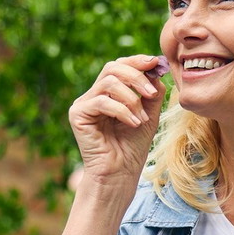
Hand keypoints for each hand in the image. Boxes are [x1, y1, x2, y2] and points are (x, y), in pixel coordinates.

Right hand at [67, 55, 166, 189]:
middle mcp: (94, 95)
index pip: (119, 66)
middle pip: (112, 68)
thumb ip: (152, 92)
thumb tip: (156, 68)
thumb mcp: (149, 114)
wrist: (120, 173)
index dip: (137, 61)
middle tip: (152, 93)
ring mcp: (83, 104)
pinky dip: (122, 111)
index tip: (156, 63)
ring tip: (142, 118)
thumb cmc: (133, 147)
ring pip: (108, 82)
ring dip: (131, 99)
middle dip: (137, 77)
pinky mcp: (77, 114)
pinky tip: (133, 124)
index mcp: (109, 93)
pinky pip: (102, 101)